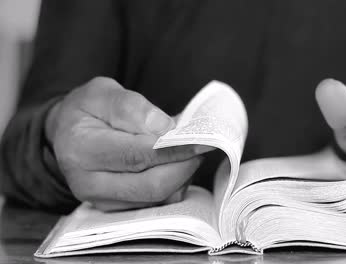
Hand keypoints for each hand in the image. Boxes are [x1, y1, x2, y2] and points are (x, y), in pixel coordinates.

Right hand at [46, 77, 211, 210]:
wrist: (69, 134)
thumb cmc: (87, 110)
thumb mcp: (102, 92)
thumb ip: (130, 106)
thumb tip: (163, 128)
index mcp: (81, 149)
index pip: (136, 155)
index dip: (174, 149)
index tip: (202, 140)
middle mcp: (88, 183)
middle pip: (151, 186)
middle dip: (184, 166)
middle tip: (202, 145)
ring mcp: (103, 202)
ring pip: (159, 198)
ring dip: (182, 175)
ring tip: (186, 150)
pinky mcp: (118, 209)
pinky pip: (158, 203)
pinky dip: (175, 183)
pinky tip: (175, 163)